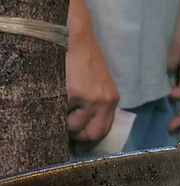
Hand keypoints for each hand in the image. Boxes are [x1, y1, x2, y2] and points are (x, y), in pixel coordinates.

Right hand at [66, 0, 119, 141]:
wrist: (76, 38)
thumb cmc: (85, 60)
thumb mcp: (100, 84)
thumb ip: (98, 104)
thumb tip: (86, 125)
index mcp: (111, 100)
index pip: (104, 130)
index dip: (90, 138)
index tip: (80, 140)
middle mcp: (104, 102)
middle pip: (93, 134)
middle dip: (79, 137)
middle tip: (67, 132)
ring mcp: (89, 99)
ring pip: (74, 125)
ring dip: (64, 122)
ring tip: (60, 109)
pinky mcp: (74, 93)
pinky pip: (62, 112)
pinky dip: (56, 110)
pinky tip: (54, 98)